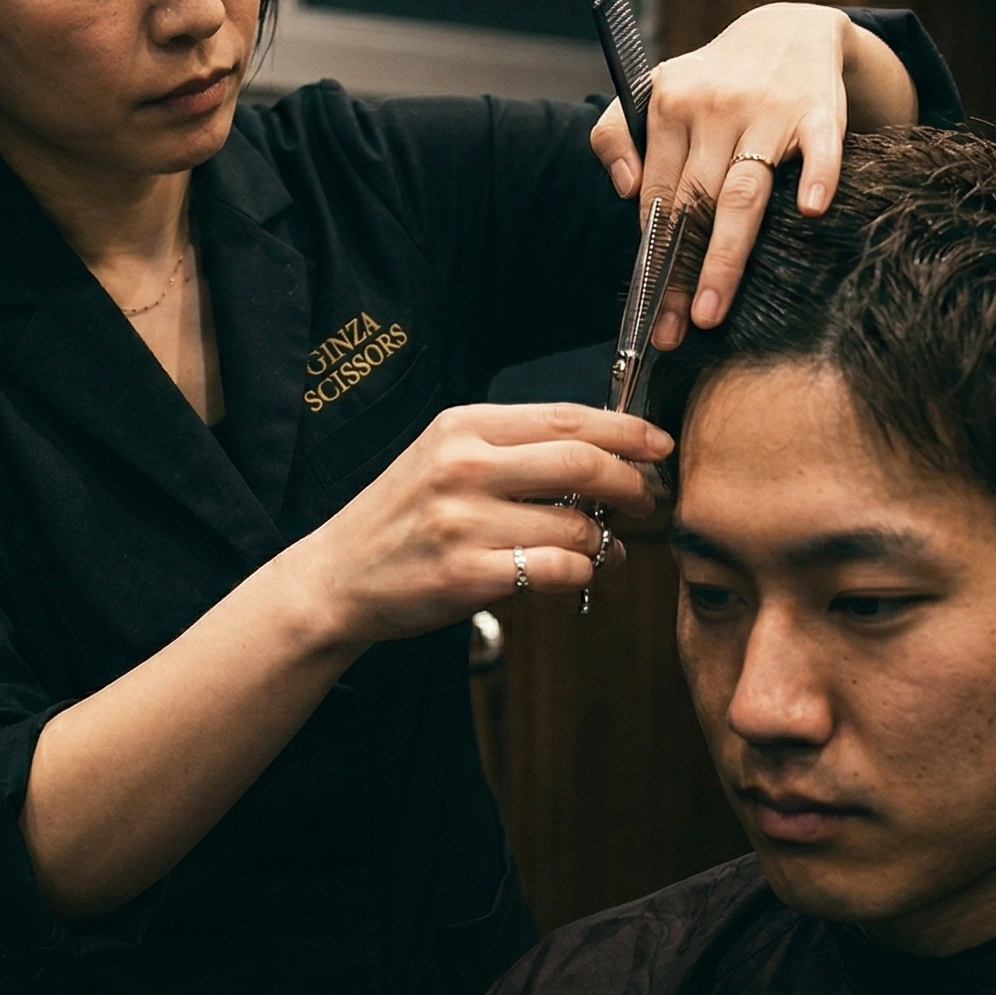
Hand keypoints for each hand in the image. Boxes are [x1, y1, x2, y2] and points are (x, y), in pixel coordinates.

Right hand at [286, 403, 668, 647]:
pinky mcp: (465, 574)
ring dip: (608, 540)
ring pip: (577, 524)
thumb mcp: (444, 458)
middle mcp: (462, 466)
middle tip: (648, 498)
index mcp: (462, 426)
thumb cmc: (402, 518)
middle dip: (632, 482)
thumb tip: (604, 450)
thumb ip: (512, 448)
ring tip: (608, 547)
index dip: (626, 430)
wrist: (337, 577)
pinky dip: (582, 573)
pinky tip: (580, 572)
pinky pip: (556, 569)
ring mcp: (462, 520)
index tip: (658, 444)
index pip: (567, 416)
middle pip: (583, 461)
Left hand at [589, 3, 916, 343]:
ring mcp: (768, 110)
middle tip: (673, 329)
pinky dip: (817, 176)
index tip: (647, 309)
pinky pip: (819, 149)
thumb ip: (618, 136)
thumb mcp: (656, 91)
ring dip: (725, 254)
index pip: (656, 196)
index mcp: (668, 106)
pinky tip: (810, 211)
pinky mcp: (818, 111)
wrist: (788, 29)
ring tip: (711, 309)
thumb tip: (629, 194)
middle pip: (692, 204)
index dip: (651, 257)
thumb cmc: (713, 79)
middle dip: (679, 274)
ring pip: (741, 193)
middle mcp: (714, 107)